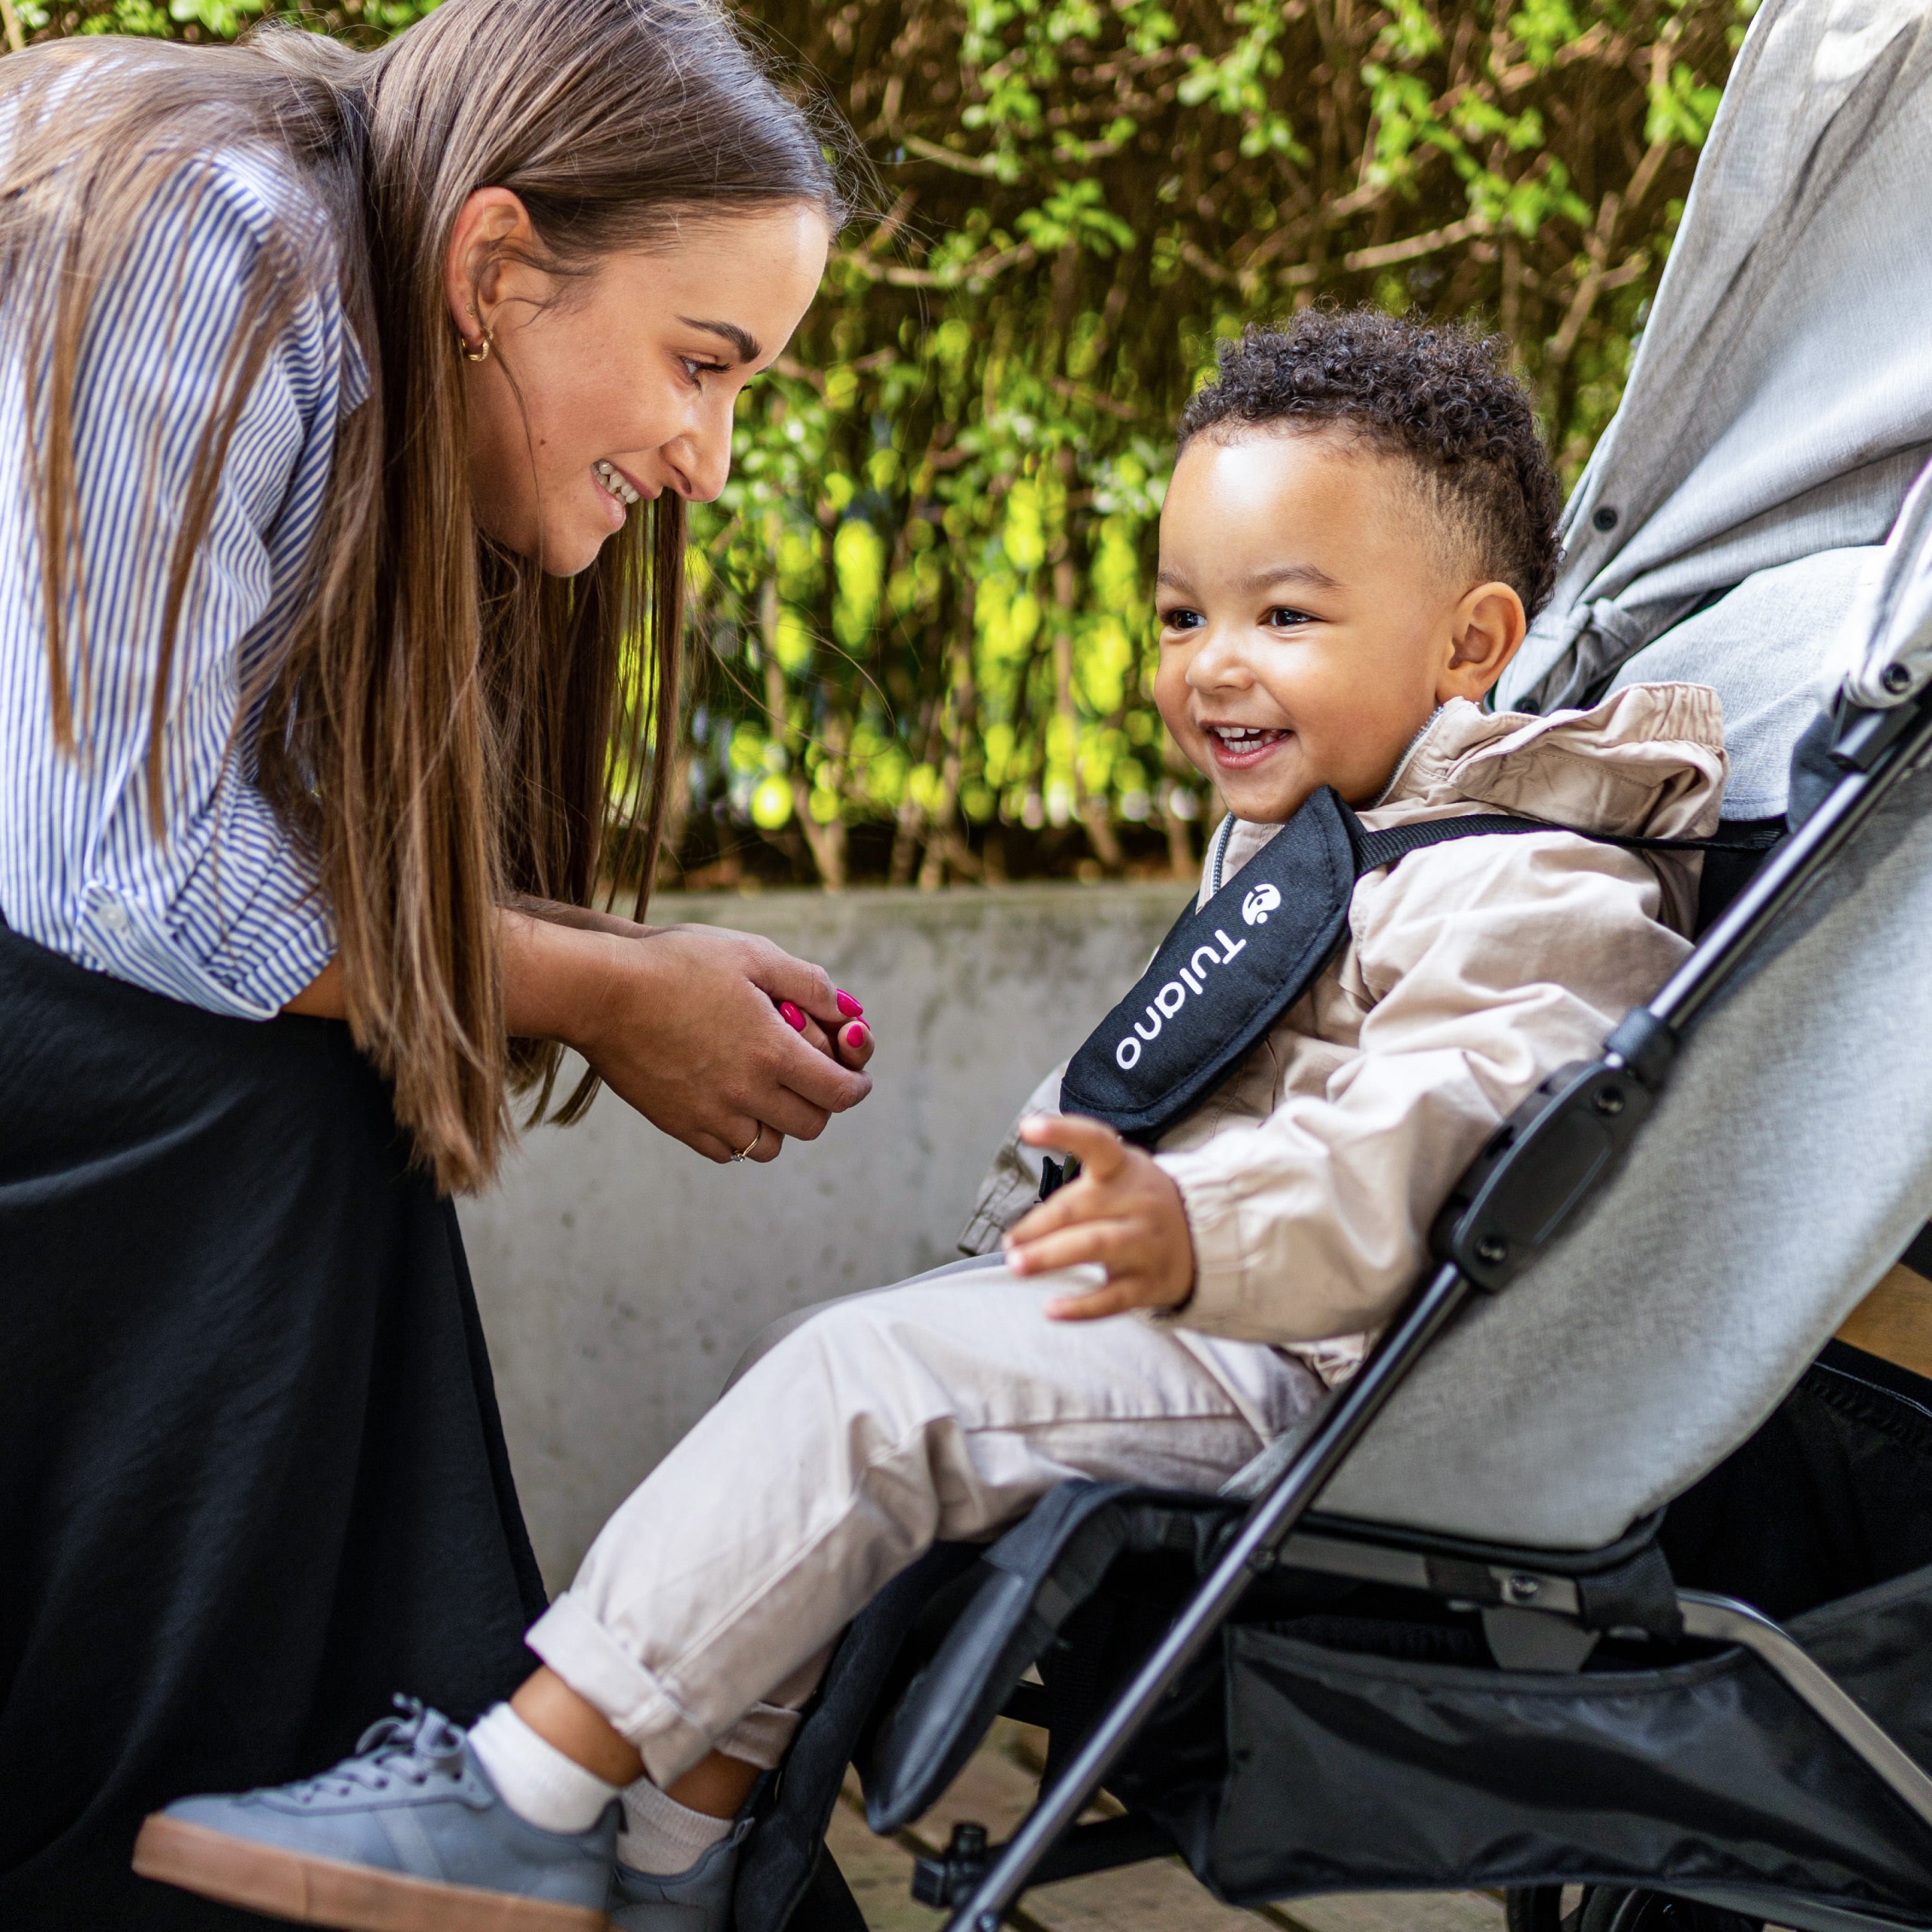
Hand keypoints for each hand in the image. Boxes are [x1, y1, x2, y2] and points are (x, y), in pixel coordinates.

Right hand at [504, 913, 873, 1162]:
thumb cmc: (676, 964)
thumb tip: (846, 1008)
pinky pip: (726, 1151)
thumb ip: (807, 982)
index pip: (840, 1092)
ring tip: (771, 1094)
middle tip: (814, 1082)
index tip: (855, 1078)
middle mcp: (747, 1092)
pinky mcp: (679, 1125)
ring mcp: (711, 1114)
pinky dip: (740, 1135)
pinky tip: (732, 1104)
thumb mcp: (751, 954)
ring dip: (781, 1124)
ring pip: (769, 1146)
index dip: (856, 1086)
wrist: (601, 991)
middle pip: (811, 1124)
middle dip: (823, 1104)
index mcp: (773, 1051)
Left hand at [1002, 1114, 1195, 1319]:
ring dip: (1051, 1256)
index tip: (1028, 1127)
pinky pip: (1113, 1297)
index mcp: (1124, 1169)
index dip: (1062, 1132)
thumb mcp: (1122, 1177)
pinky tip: (1052, 1309)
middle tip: (1009, 1243)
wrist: (1206, 1238)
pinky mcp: (1149, 1283)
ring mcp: (1145, 1243)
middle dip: (1039, 1225)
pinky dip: (1080, 1306)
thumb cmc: (1139, 1204)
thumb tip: (1019, 1236)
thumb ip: (1075, 1195)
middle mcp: (1136, 1202)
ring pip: (1095, 1246)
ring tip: (1018, 1265)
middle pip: (1081, 1208)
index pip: (1096, 1141)